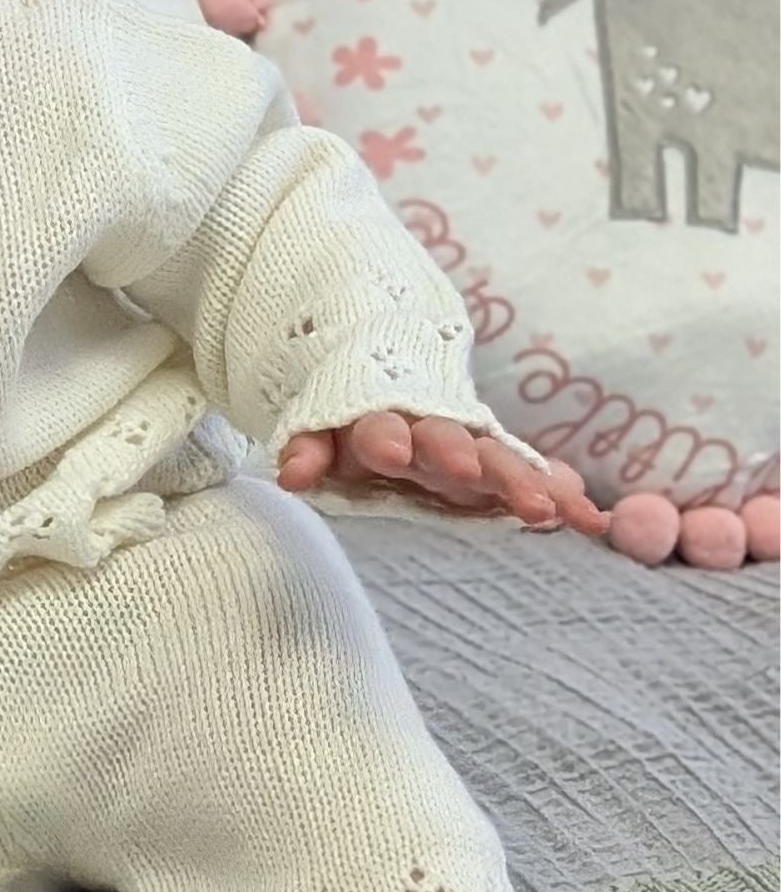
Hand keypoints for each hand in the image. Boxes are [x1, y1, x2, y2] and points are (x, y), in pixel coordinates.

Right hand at [278, 412, 607, 535]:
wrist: (364, 376)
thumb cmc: (426, 441)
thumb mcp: (475, 463)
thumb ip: (522, 483)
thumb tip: (596, 515)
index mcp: (461, 446)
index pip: (499, 461)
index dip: (520, 482)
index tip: (546, 509)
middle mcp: (418, 432)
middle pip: (443, 436)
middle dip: (456, 451)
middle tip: (469, 468)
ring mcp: (365, 430)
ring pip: (378, 429)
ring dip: (385, 437)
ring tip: (389, 452)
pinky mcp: (318, 433)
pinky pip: (306, 441)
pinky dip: (302, 455)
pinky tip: (294, 475)